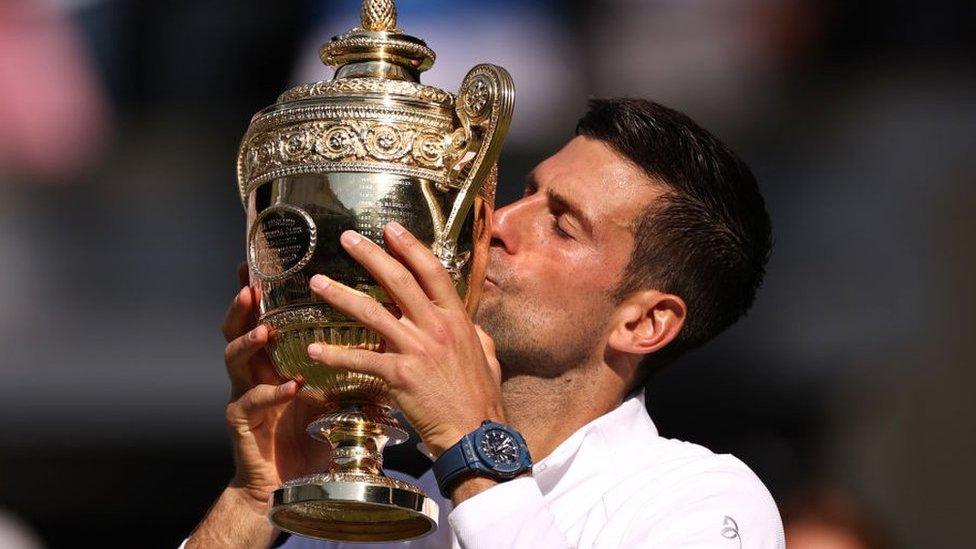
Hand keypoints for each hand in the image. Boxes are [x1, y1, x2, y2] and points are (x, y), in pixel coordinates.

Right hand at [221, 262, 328, 506]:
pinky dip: (270, 393)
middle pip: (236, 329)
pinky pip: (251, 403)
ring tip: (265, 330)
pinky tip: (288, 386)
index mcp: (275, 359)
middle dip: (241, 306)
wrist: (291, 483)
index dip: (260, 290)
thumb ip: (345, 361)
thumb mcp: (332, 390)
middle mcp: (254, 372)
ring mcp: (244, 396)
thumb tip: (387, 331)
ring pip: (233, 360)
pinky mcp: (243, 424)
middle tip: (250, 286)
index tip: (260, 262)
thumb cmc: (312, 434)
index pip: (263, 316)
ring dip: (248, 342)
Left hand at [306, 223, 504, 456]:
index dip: (411, 246)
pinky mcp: (399, 376)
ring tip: (318, 283)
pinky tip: (313, 350)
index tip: (391, 228)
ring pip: (371, 313)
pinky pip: (360, 359)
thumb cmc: (481, 397)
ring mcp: (417, 350)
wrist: (475, 434)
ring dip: (341, 295)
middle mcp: (435, 327)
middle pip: (398, 281)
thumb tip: (470, 324)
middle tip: (348, 239)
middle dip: (370, 255)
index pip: (432, 272)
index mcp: (456, 319)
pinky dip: (334, 355)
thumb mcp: (487, 354)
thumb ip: (474, 333)